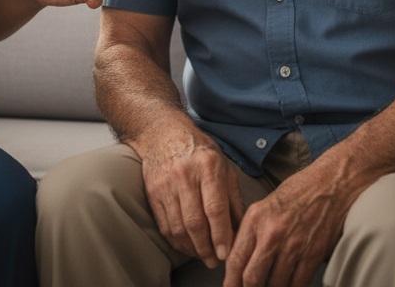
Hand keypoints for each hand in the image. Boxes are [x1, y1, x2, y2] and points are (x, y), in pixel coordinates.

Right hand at [135, 128, 245, 267]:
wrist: (162, 132)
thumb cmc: (199, 150)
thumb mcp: (223, 166)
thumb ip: (234, 198)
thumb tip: (241, 230)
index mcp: (207, 166)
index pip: (215, 208)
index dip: (221, 235)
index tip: (226, 254)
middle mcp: (185, 174)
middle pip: (195, 222)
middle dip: (206, 248)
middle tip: (214, 262)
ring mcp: (166, 183)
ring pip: (179, 227)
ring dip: (192, 248)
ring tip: (202, 256)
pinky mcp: (153, 192)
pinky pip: (164, 225)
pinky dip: (176, 242)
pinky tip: (186, 247)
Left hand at [222, 163, 346, 286]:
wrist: (330, 185)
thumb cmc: (297, 193)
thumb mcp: (265, 206)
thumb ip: (252, 232)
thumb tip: (242, 259)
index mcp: (255, 218)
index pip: (236, 258)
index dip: (231, 280)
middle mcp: (271, 233)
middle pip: (252, 278)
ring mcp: (293, 246)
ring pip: (275, 284)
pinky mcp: (313, 255)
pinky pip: (297, 284)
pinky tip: (289, 285)